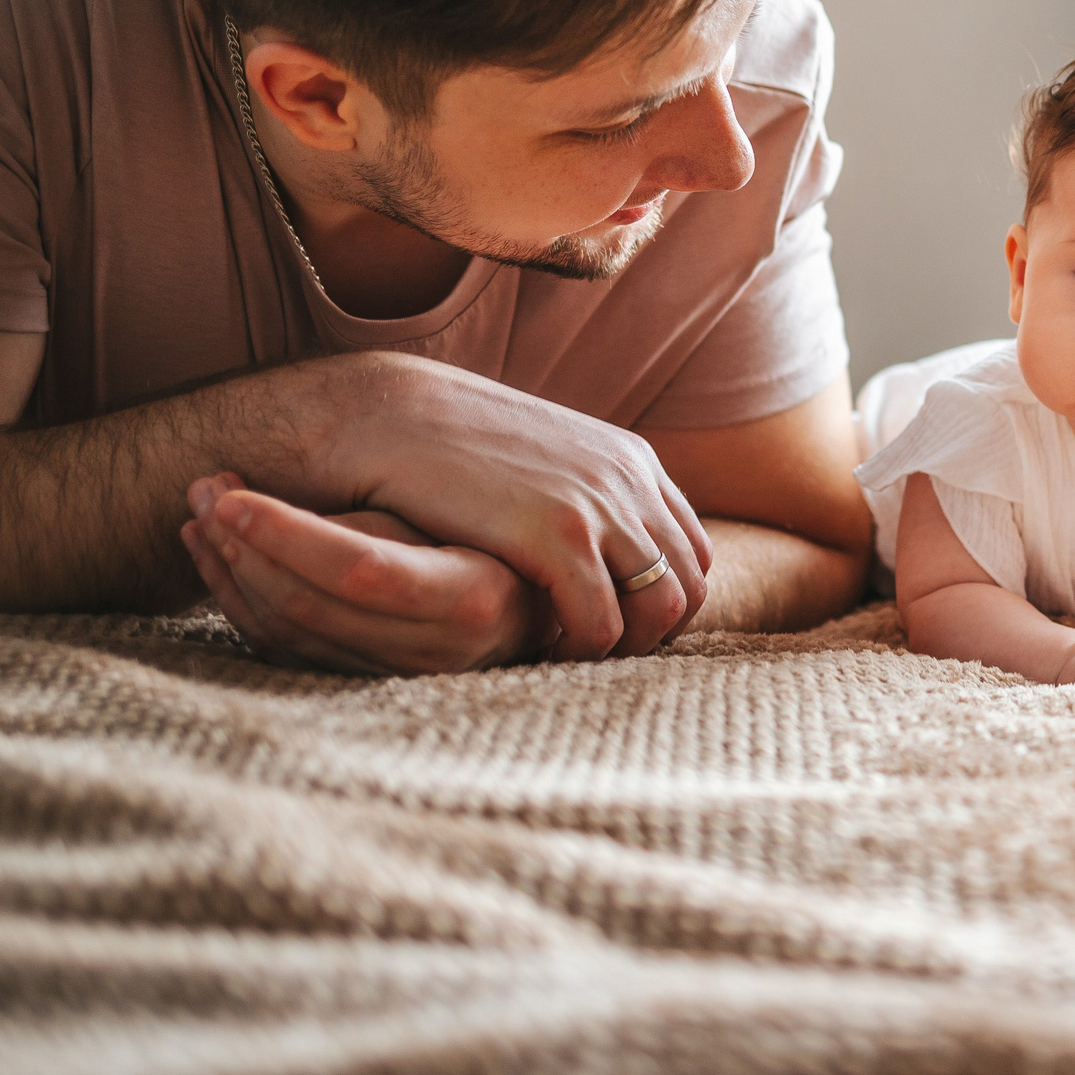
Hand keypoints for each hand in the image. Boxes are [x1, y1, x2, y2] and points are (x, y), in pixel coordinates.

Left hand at [180, 475, 547, 675]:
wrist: (537, 612)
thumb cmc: (497, 546)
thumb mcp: (454, 522)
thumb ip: (373, 521)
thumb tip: (255, 507)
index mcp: (471, 599)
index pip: (360, 570)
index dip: (286, 533)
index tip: (231, 494)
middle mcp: (436, 653)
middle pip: (310, 606)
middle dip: (243, 545)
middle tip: (205, 488)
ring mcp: (396, 680)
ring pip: (287, 633)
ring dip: (230, 570)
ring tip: (202, 512)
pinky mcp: (363, 688)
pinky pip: (285, 652)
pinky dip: (240, 602)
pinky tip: (218, 556)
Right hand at [297, 353, 708, 660]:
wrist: (383, 413)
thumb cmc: (443, 443)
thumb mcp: (536, 458)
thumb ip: (574, 493)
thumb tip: (585, 541)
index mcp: (630, 462)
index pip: (690, 550)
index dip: (662, 600)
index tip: (617, 629)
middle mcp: (630, 481)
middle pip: (688, 583)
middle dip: (652, 634)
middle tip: (597, 659)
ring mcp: (601, 506)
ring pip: (660, 608)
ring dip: (623, 649)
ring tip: (572, 661)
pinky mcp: (560, 536)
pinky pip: (601, 623)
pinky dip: (581, 653)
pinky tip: (541, 655)